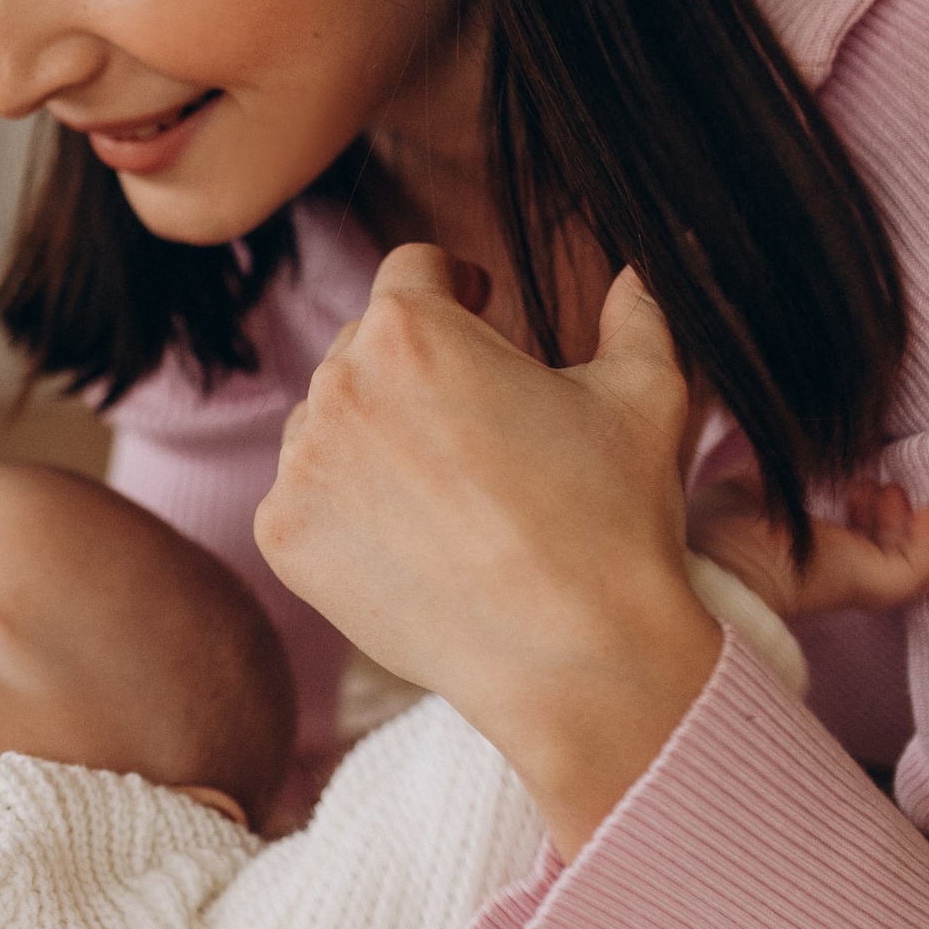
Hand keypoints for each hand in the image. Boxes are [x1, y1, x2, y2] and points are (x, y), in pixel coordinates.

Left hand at [255, 246, 723, 857]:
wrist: (575, 658)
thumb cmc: (614, 518)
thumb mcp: (646, 393)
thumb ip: (637, 311)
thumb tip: (643, 270)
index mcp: (409, 329)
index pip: (413, 271)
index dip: (454, 286)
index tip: (478, 311)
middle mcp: (335, 385)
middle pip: (365, 347)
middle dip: (418, 369)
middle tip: (476, 423)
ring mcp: (298, 465)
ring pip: (329, 422)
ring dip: (376, 436)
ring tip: (449, 491)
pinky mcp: (281, 535)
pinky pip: (306, 495)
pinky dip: (348, 507)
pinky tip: (415, 540)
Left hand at [689, 472, 928, 620]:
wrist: (711, 566)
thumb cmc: (711, 531)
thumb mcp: (739, 487)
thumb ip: (767, 466)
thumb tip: (793, 442)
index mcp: (798, 548)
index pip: (843, 535)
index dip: (859, 503)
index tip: (855, 476)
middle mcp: (827, 566)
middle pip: (877, 547)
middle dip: (885, 509)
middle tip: (874, 482)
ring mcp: (850, 578)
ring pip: (901, 560)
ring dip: (904, 522)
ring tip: (885, 491)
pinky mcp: (866, 585)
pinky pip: (916, 574)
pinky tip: (922, 511)